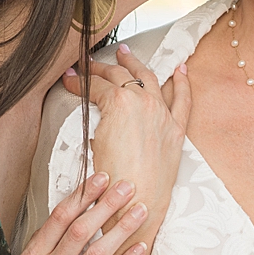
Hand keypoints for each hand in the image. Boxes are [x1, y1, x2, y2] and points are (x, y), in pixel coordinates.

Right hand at [0, 172, 148, 254]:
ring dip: (122, 228)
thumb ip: (40, 249)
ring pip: (98, 252)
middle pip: (82, 230)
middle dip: (106, 204)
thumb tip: (61, 223)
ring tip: (140, 209)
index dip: (82, 195)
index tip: (99, 177)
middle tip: (127, 185)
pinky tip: (140, 247)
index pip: (60, 218)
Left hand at [62, 44, 189, 254]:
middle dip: (132, 64)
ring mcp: (144, 105)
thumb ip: (147, 150)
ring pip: (120, 76)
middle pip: (147, 78)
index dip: (181, 82)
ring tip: (86, 64)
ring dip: (101, 69)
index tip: (179, 70)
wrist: (139, 200)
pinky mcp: (121, 104)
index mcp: (176, 131)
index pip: (182, 98)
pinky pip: (97, 87)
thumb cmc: (143, 196)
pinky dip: (82, 83)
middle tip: (122, 54)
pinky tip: (71, 81)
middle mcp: (162, 113)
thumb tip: (118, 146)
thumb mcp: (158, 171)